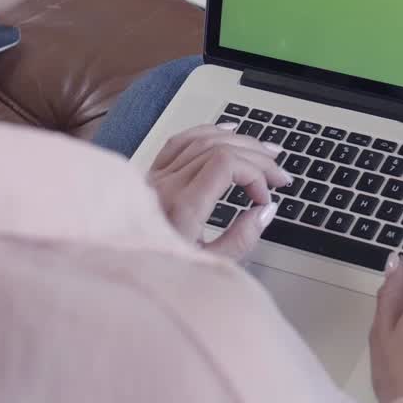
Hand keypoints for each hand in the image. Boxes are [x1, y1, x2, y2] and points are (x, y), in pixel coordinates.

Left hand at [147, 122, 291, 258]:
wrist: (123, 267)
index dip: (255, 174)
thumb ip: (240, 240)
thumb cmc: (160, 271)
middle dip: (256, 157)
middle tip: (279, 175)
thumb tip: (264, 211)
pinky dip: (208, 132)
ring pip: (202, 140)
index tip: (264, 198)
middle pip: (219, 148)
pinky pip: (181, 141)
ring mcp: (156, 176)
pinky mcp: (151, 175)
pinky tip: (228, 131)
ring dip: (239, 142)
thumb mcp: (207, 266)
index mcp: (181, 207)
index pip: (226, 164)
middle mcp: (166, 185)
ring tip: (265, 152)